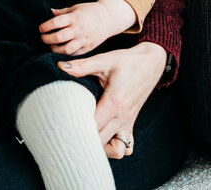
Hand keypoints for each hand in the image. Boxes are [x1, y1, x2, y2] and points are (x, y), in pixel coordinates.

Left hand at [40, 0, 135, 55]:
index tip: (41, 29)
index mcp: (74, 17)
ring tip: (51, 46)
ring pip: (66, 49)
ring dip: (55, 49)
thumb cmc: (89, 11)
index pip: (56, 23)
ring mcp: (84, 39)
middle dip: (47, 39)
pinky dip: (66, 54)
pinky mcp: (88, 47)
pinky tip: (61, 50)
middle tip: (43, 38)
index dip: (45, 26)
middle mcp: (79, 29)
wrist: (108, 18)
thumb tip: (50, 11)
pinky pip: (75, 53)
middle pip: (59, 37)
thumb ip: (62, 12)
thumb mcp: (76, 8)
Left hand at [58, 41, 165, 158]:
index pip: (92, 126)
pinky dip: (115, 147)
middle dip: (83, 139)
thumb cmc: (127, 61)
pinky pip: (126, 147)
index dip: (76, 127)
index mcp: (114, 103)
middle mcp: (122, 118)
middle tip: (67, 128)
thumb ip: (82, 66)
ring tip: (85, 134)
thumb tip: (60, 66)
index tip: (61, 122)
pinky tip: (101, 135)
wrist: (150, 63)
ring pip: (115, 150)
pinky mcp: (130, 124)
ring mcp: (128, 123)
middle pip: (100, 142)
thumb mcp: (104, 60)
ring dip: (101, 147)